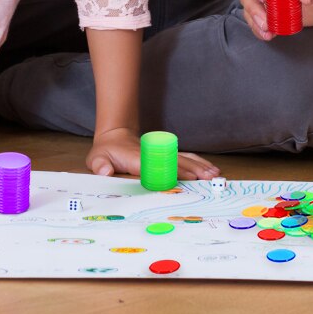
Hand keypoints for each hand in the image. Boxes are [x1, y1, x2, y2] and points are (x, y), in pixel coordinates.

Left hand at [85, 128, 220, 180]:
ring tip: (215, 174)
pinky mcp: (167, 154)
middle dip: (195, 170)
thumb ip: (100, 165)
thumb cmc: (106, 150)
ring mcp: (163, 152)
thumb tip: (105, 172)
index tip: (187, 179)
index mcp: (139, 158)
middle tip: (210, 178)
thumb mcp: (96, 158)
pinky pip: (185, 158)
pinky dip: (198, 162)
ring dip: (200, 166)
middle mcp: (155, 153)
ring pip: (185, 158)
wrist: (115, 135)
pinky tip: (209, 168)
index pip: (158, 166)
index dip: (172, 172)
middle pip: (178, 162)